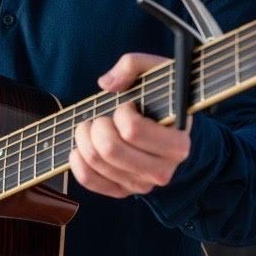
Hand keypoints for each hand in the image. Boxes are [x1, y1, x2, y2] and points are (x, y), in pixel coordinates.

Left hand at [69, 52, 190, 198]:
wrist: (175, 134)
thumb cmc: (165, 101)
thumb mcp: (160, 73)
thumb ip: (134, 64)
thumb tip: (107, 84)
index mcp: (177, 144)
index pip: (133, 131)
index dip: (122, 113)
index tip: (128, 106)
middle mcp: (162, 170)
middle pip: (110, 149)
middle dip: (97, 125)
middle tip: (103, 117)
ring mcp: (142, 184)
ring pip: (96, 162)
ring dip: (84, 137)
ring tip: (93, 126)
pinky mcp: (123, 191)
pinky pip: (89, 180)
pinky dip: (78, 159)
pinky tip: (82, 145)